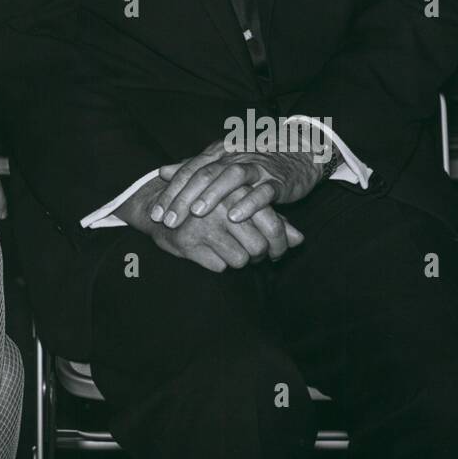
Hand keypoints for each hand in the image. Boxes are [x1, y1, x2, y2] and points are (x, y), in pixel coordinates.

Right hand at [115, 173, 302, 272]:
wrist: (157, 206)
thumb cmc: (208, 205)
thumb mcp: (241, 205)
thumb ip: (272, 220)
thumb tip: (299, 240)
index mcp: (237, 191)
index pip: (273, 224)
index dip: (280, 243)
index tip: (278, 252)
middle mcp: (222, 206)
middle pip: (260, 246)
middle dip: (260, 255)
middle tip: (255, 253)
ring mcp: (203, 225)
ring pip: (241, 260)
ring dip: (240, 260)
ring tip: (231, 249)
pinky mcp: (187, 243)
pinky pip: (219, 267)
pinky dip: (219, 263)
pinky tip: (211, 251)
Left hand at [154, 134, 323, 232]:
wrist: (298, 153)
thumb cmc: (254, 162)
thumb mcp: (221, 162)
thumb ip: (193, 167)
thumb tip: (162, 171)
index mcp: (218, 152)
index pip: (189, 170)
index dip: (171, 191)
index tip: (155, 214)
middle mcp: (234, 156)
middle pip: (205, 174)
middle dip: (184, 198)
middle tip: (169, 220)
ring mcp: (256, 167)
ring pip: (231, 177)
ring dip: (212, 195)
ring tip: (196, 213)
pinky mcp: (277, 180)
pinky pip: (262, 191)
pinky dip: (248, 203)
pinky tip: (234, 217)